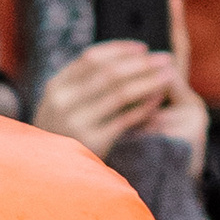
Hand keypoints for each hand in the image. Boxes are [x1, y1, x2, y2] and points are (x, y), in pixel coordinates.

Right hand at [32, 43, 180, 162]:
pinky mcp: (92, 142)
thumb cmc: (64, 131)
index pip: (91, 58)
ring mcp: (75, 122)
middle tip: (166, 59)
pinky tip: (158, 99)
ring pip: (120, 94)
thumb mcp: (63, 104)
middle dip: (141, 63)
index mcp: (56, 86)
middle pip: (109, 73)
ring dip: (148, 81)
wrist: (51, 172)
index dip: (120, 50)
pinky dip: (145, 107)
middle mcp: (63, 102)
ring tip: (169, 76)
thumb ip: (85, 82)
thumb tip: (129, 56)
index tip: (143, 47)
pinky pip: (125, 119)